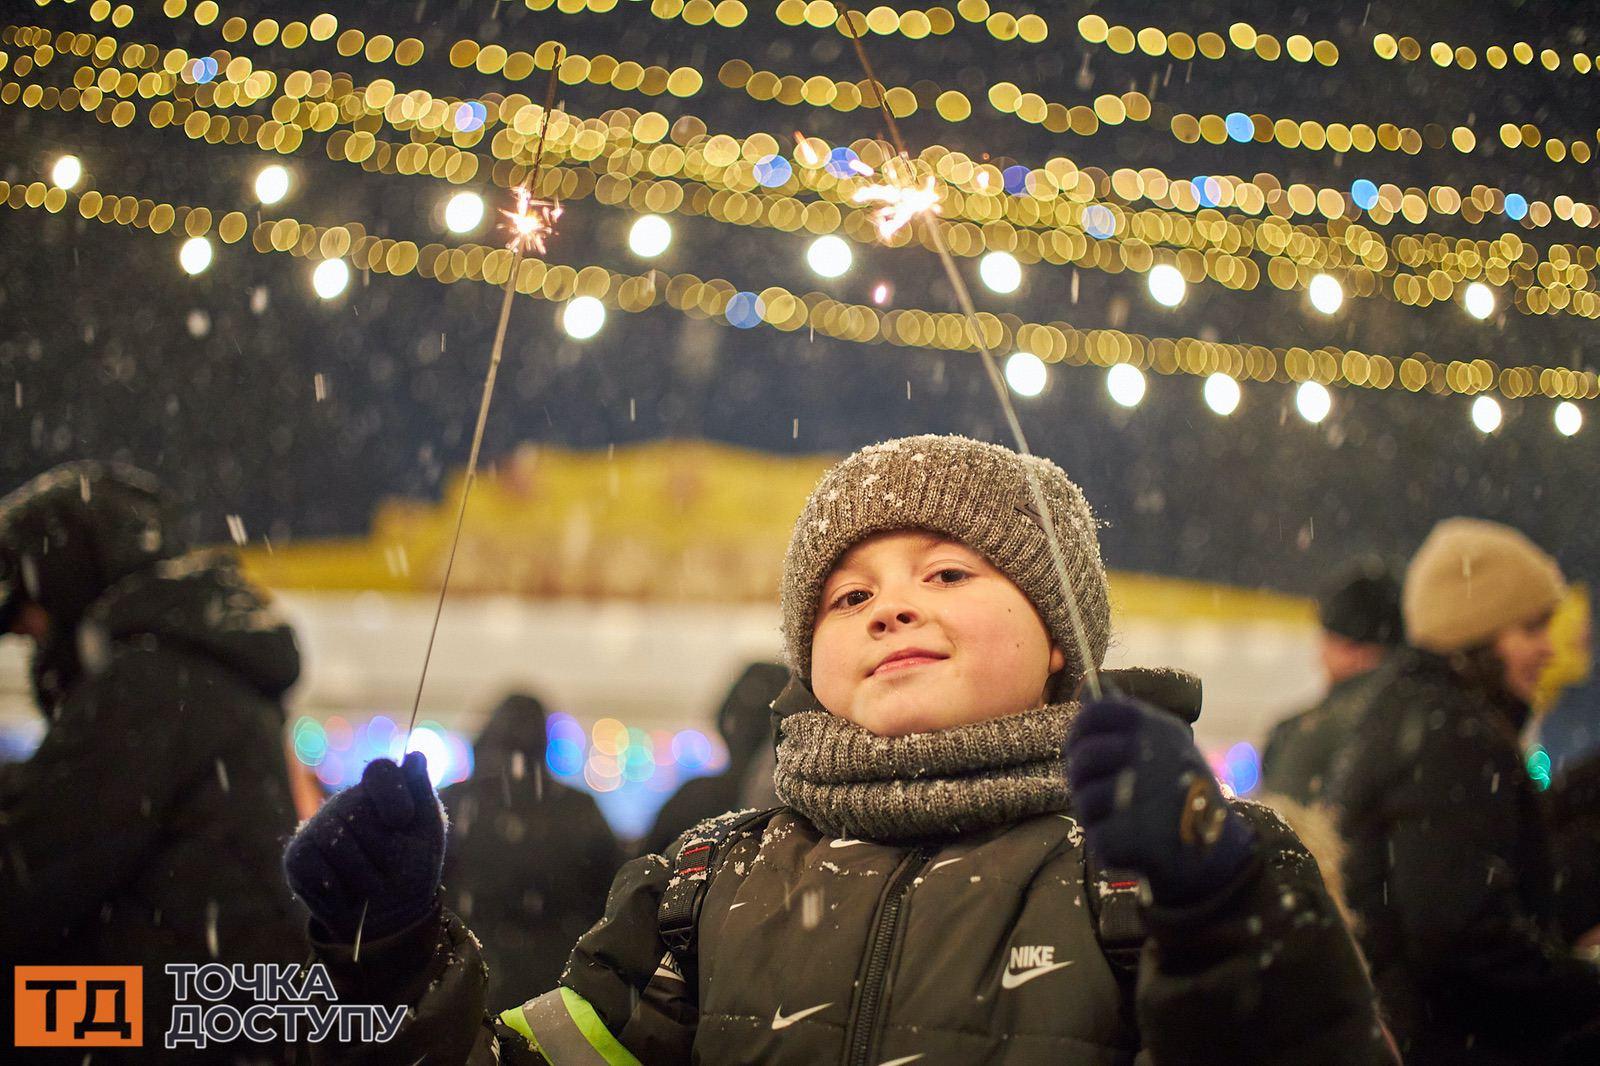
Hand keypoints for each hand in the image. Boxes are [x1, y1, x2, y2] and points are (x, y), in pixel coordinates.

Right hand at [284, 751, 445, 942]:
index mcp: (379, 791)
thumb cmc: (412, 868)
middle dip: (383, 850)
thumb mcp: (428, 833)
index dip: (391, 793)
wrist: (390, 915)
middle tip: (391, 868)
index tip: (403, 820)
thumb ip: (422, 794)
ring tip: (373, 884)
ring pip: (337, 842)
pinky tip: (348, 893)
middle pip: (359, 811)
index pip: (379, 771)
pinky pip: (314, 868)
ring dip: (364, 875)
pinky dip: (338, 890)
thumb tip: (414, 755)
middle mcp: (345, 802)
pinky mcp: (297, 857)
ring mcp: (317, 827)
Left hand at [1066, 697, 1254, 905]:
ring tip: (1119, 819)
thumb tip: (1089, 689)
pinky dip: (1108, 843)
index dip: (1080, 730)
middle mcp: (1152, 754)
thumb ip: (1127, 720)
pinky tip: (1129, 842)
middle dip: (1082, 778)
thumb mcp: (1167, 744)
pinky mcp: (1137, 836)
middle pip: (1084, 757)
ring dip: (1094, 814)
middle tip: (1099, 791)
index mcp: (1157, 728)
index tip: (1082, 747)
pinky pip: (1097, 834)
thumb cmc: (1185, 792)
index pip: (1098, 712)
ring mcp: (1145, 795)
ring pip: (1085, 798)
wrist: (1219, 851)